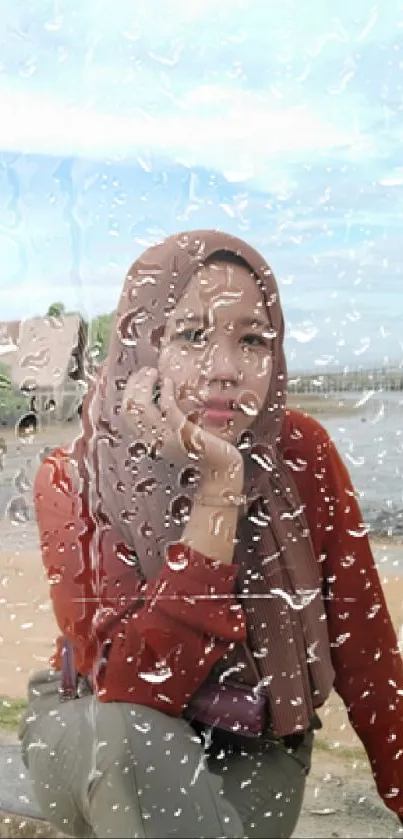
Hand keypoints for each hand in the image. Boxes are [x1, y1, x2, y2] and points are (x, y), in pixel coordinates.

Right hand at [121, 368, 243, 489]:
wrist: (221, 473)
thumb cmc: (203, 454)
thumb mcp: (179, 438)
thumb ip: (167, 424)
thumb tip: (160, 400)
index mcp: (149, 443)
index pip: (127, 415)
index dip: (129, 393)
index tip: (137, 378)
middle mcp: (153, 442)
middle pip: (129, 409)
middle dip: (134, 385)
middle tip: (145, 372)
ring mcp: (166, 438)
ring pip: (142, 406)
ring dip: (145, 384)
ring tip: (153, 373)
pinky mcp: (183, 434)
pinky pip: (167, 408)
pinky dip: (165, 391)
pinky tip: (169, 383)